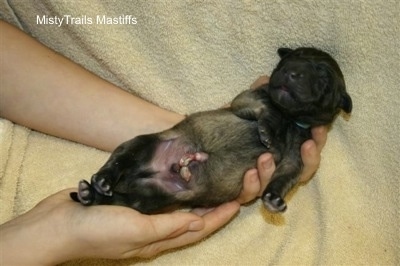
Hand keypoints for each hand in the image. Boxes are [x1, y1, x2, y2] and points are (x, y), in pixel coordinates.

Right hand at [0, 189, 239, 263]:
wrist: (56, 226)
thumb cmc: (97, 230)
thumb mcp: (137, 229)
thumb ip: (168, 226)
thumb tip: (199, 220)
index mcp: (158, 239)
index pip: (198, 228)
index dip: (220, 216)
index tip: (239, 200)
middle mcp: (154, 230)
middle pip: (192, 219)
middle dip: (214, 208)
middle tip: (230, 188)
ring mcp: (142, 218)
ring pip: (177, 208)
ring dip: (195, 198)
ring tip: (211, 182)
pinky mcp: (130, 205)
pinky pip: (159, 199)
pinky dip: (173, 191)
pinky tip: (177, 179)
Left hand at [236, 76, 327, 203]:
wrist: (203, 151)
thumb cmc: (232, 131)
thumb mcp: (243, 113)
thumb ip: (255, 99)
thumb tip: (265, 79)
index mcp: (283, 149)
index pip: (308, 148)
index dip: (318, 140)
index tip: (319, 126)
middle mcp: (277, 168)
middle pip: (303, 171)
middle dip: (309, 159)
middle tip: (308, 144)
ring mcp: (261, 181)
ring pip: (277, 185)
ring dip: (275, 172)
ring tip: (266, 157)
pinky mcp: (243, 191)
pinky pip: (250, 194)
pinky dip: (252, 185)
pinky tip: (249, 173)